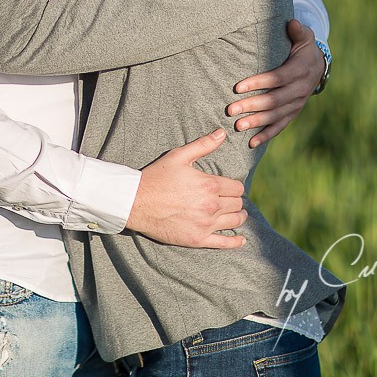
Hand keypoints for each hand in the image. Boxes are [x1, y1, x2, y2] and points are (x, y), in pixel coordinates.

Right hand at [124, 129, 247, 247]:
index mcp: (209, 185)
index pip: (237, 188)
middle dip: (236, 201)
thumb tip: (221, 133)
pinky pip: (224, 243)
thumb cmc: (156, 177)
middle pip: (237, 204)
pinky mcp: (198, 239)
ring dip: (239, 217)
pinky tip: (240, 240)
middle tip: (231, 200)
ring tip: (238, 215)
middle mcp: (211, 205)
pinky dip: (235, 242)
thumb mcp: (178, 156)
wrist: (136, 202)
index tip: (230, 188)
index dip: (235, 187)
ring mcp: (205, 224)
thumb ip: (203, 145)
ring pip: (235, 222)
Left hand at [229, 20, 323, 147]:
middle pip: (274, 100)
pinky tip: (251, 143)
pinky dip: (266, 135)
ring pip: (275, 116)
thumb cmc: (303, 48)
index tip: (237, 87)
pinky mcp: (293, 113)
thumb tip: (292, 22)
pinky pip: (280, 126)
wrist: (318, 66)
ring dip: (256, 122)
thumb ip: (298, 31)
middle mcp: (299, 90)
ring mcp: (297, 104)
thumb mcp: (304, 37)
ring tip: (237, 126)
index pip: (277, 78)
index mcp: (300, 71)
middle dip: (252, 105)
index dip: (258, 83)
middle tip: (231, 110)